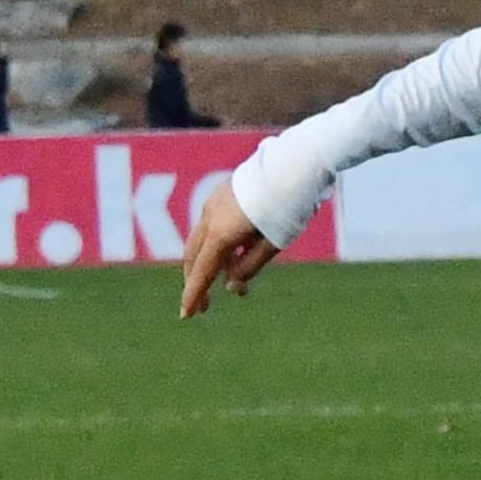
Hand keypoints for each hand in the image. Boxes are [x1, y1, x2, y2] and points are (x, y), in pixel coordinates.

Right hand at [180, 171, 287, 318]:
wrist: (295, 164)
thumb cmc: (288, 207)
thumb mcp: (272, 244)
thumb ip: (249, 267)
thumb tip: (231, 285)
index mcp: (221, 233)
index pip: (201, 271)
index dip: (193, 294)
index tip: (185, 315)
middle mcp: (210, 216)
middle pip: (193, 257)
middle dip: (197, 282)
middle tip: (205, 307)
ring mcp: (214, 202)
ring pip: (202, 240)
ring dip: (212, 264)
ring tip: (237, 285)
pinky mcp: (222, 193)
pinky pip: (211, 225)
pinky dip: (218, 245)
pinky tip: (237, 255)